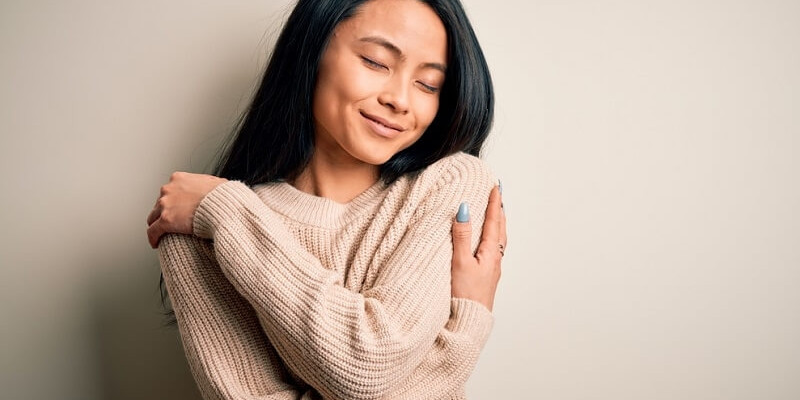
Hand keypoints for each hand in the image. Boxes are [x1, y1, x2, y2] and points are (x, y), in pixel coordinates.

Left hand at [146, 172, 227, 247]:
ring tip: (161, 234)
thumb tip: (215, 188)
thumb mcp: (215, 183)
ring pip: (153, 218)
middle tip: (170, 222)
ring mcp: (165, 205)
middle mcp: (168, 190)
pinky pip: (153, 232)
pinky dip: (153, 238)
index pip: (169, 191)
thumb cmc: (222, 196)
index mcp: (179, 179)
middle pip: (159, 204)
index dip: (172, 202)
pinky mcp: (165, 221)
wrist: (223, 205)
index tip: (176, 209)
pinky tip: (156, 244)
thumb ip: (208, 185)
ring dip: (157, 225)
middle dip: (163, 213)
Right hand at [451, 184, 505, 310]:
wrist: (470, 321)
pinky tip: (487, 242)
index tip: (496, 187)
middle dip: (499, 210)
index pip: (493, 221)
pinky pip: (494, 249)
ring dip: (497, 224)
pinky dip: (493, 237)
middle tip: (498, 195)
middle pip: (500, 229)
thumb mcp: (460, 262)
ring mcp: (493, 268)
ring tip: (495, 214)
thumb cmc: (465, 294)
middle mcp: (495, 259)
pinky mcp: (487, 276)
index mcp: (491, 252)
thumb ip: (462, 236)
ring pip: (498, 240)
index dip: (494, 203)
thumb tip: (464, 210)